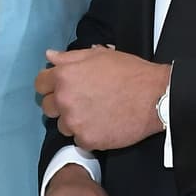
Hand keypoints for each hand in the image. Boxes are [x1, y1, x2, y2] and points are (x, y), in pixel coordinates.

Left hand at [36, 46, 169, 151]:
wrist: (154, 97)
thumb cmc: (129, 72)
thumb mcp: (98, 55)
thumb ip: (69, 57)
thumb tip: (49, 56)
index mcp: (64, 76)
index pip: (40, 84)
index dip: (50, 85)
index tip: (63, 88)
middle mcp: (65, 99)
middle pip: (48, 107)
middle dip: (61, 104)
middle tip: (83, 101)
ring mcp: (75, 122)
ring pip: (63, 126)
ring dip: (74, 121)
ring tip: (96, 114)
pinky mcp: (87, 140)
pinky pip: (79, 140)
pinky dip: (89, 135)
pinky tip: (104, 125)